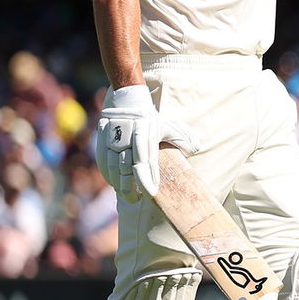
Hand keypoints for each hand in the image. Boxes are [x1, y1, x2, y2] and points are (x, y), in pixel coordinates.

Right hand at [93, 84, 198, 200]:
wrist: (127, 98)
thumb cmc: (150, 117)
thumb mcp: (169, 125)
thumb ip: (181, 138)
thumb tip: (195, 149)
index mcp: (146, 138)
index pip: (146, 164)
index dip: (147, 181)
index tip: (151, 194)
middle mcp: (128, 141)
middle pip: (128, 170)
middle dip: (131, 188)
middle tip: (136, 200)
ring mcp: (114, 141)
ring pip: (114, 168)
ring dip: (119, 184)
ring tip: (127, 195)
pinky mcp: (103, 141)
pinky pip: (103, 162)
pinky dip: (108, 174)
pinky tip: (114, 183)